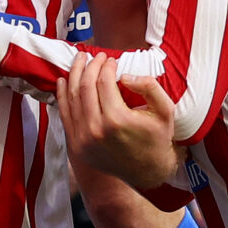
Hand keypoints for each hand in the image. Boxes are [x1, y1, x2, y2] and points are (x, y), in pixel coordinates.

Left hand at [54, 52, 176, 189]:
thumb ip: (150, 87)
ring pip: (72, 98)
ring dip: (73, 75)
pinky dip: (62, 95)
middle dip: (90, 66)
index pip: (104, 82)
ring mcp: (82, 139)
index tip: (111, 59)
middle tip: (95, 55)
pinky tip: (63, 80)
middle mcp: (96, 130)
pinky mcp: (76, 145)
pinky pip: (64, 114)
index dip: (106, 66)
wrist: (147, 172)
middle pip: (85, 87)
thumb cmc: (158, 138)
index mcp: (118, 120)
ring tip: (79, 60)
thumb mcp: (165, 111)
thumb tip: (124, 75)